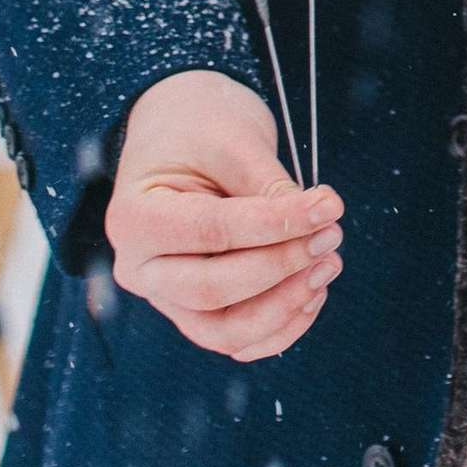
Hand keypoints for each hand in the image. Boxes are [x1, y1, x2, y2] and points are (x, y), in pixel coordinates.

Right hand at [106, 69, 342, 360]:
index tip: (328, 207)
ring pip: (225, 331)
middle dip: (281, 267)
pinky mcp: (195, 310)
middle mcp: (140, 268)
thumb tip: (319, 221)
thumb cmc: (201, 128)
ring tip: (330, 264)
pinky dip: (280, 326)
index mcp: (134, 217)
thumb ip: (269, 186)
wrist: (179, 132)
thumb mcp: (233, 140)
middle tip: (333, 235)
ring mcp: (165, 296)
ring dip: (285, 305)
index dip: (275, 225)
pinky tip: (315, 291)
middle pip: (212, 291)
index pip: (211, 232)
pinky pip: (237, 339)